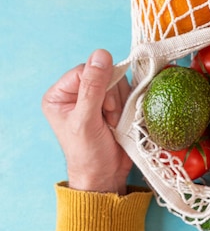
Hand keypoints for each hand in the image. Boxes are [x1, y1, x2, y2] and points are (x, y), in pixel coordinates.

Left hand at [42, 49, 131, 194]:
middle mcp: (76, 94)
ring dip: (121, 103)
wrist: (105, 175)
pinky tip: (121, 121)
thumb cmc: (89, 153)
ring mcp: (96, 99)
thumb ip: (93, 87)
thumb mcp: (87, 120)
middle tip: (108, 119)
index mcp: (60, 95)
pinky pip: (127, 92)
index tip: (104, 108)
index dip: (100, 84)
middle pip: (104, 75)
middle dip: (112, 97)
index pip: (85, 70)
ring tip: (113, 123)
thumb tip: (101, 54)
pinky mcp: (113, 105)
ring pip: (118, 83)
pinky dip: (128, 106)